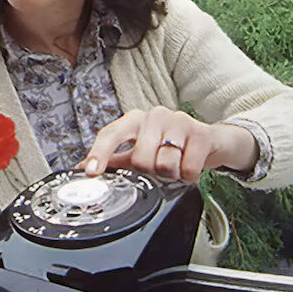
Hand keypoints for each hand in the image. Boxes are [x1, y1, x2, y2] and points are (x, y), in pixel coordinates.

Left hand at [80, 107, 256, 181]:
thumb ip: (114, 160)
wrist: (211, 142)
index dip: (100, 153)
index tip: (91, 172)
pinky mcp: (202, 133)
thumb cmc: (170, 146)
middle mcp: (155, 115)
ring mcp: (180, 121)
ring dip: (171, 175)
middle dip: (151, 173)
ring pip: (165, 165)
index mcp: (135, 120)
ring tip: (176, 167)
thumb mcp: (141, 151)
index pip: (111, 134)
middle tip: (160, 170)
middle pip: (140, 159)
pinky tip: (191, 167)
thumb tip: (81, 169)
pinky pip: (188, 168)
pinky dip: (189, 176)